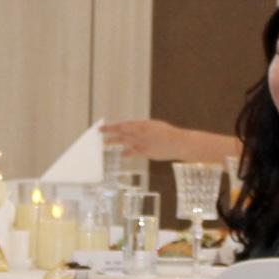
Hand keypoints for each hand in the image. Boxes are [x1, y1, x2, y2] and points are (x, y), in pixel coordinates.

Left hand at [100, 119, 240, 164]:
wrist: (179, 142)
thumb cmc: (168, 134)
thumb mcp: (155, 126)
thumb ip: (143, 128)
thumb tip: (133, 130)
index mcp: (143, 124)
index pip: (125, 124)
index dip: (114, 125)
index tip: (105, 126)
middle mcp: (140, 131)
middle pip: (121, 130)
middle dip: (109, 130)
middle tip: (99, 131)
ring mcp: (142, 141)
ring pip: (124, 140)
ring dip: (113, 141)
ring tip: (104, 143)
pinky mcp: (145, 151)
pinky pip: (132, 152)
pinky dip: (125, 153)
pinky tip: (120, 154)